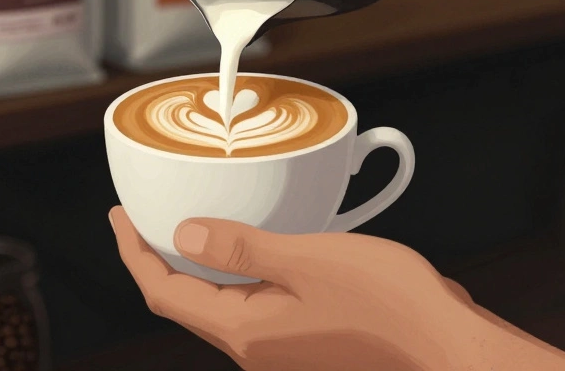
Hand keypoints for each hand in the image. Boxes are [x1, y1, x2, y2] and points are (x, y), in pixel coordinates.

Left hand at [110, 206, 497, 370]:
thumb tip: (183, 236)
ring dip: (196, 267)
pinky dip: (235, 274)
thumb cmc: (388, 307)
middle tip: (143, 217)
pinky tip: (250, 249)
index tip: (118, 217)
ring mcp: (281, 349)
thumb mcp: (307, 260)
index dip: (134, 252)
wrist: (446, 348)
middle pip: (185, 302)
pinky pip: (251, 306)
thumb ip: (242, 247)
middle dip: (158, 258)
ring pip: (218, 305)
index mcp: (244, 330)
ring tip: (187, 226)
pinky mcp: (306, 341)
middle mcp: (255, 348)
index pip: (164, 292)